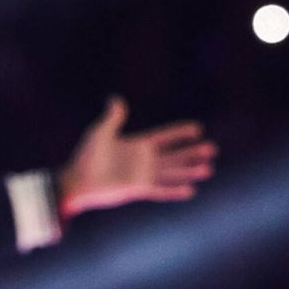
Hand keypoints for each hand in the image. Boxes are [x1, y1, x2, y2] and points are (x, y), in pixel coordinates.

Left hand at [57, 95, 217, 219]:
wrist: (77, 180)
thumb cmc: (86, 156)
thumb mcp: (99, 132)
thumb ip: (112, 118)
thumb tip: (115, 98)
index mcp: (136, 145)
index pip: (164, 137)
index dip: (179, 133)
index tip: (197, 128)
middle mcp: (143, 160)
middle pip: (174, 155)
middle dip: (192, 152)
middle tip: (212, 149)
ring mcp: (142, 175)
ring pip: (172, 172)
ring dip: (189, 170)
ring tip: (208, 168)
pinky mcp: (138, 189)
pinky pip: (160, 190)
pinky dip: (174, 191)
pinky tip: (190, 190)